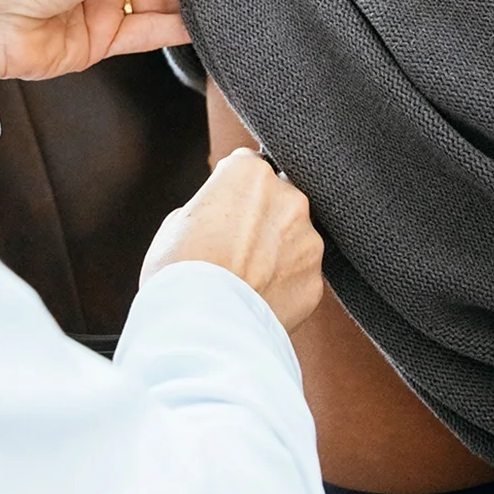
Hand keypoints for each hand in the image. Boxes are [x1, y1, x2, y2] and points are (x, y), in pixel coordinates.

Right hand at [142, 148, 326, 330]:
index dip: (232, 190)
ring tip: (244, 279)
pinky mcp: (315, 280)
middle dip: (261, 219)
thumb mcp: (177, 222)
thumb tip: (220, 215)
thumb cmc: (179, 270)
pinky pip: (299, 276)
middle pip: (278, 201)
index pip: (248, 166)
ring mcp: (307, 241)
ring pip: (294, 239)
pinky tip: (256, 298)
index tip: (222, 210)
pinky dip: (283, 285)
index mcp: (250, 174)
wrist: (200, 326)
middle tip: (233, 248)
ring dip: (276, 252)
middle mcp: (289, 199)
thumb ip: (210, 207)